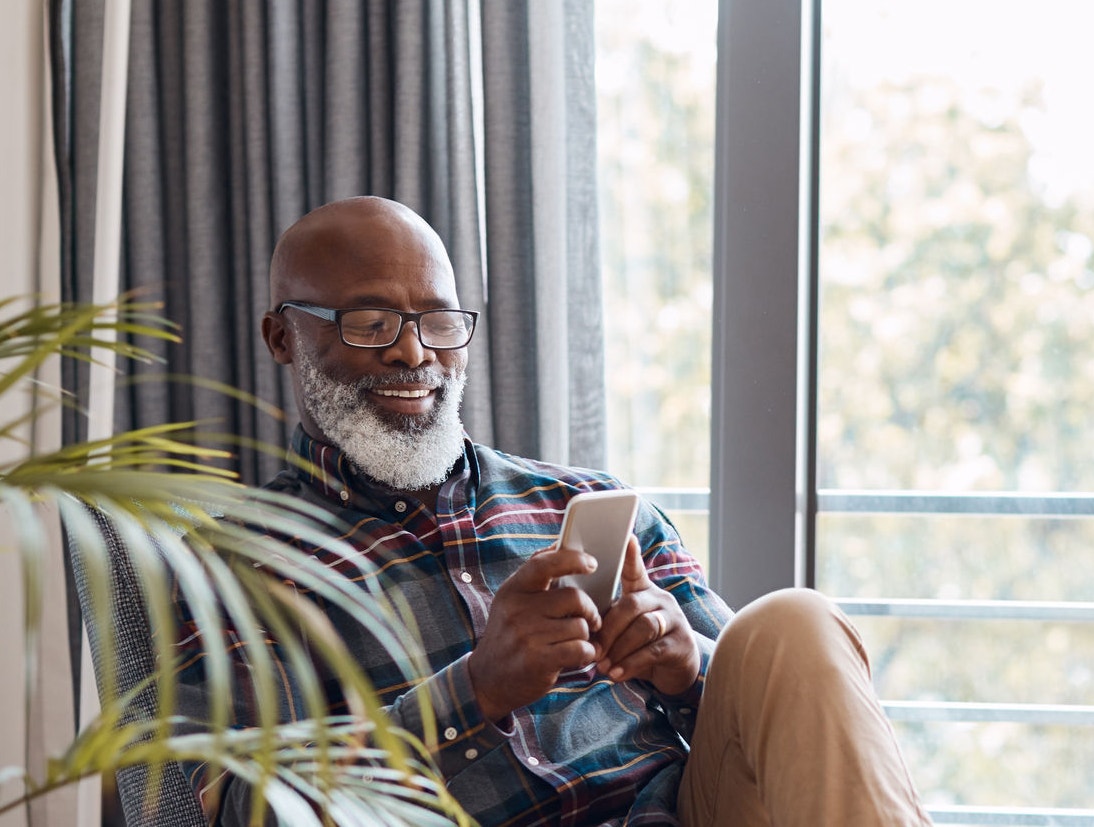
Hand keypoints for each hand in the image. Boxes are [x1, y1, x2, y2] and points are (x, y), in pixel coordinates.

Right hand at [468, 546, 603, 721]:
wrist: (487, 680)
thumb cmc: (509, 637)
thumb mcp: (511, 604)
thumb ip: (534, 579)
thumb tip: (559, 546)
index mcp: (512, 590)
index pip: (544, 564)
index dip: (572, 559)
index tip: (592, 564)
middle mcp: (517, 610)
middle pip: (574, 598)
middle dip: (589, 610)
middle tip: (592, 620)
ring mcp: (526, 635)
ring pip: (580, 626)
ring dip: (586, 637)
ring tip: (575, 643)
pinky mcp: (538, 660)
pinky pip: (581, 649)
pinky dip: (587, 654)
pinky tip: (579, 657)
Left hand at [593, 536, 699, 696]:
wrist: (675, 669)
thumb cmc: (642, 644)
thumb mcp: (626, 627)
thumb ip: (609, 619)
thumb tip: (578, 623)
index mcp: (643, 592)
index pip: (635, 569)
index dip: (630, 555)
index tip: (626, 537)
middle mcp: (660, 600)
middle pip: (631, 605)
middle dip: (608, 629)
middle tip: (592, 649)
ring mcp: (673, 620)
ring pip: (643, 627)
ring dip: (619, 649)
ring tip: (603, 666)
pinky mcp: (681, 644)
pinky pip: (653, 651)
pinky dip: (631, 664)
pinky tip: (616, 674)